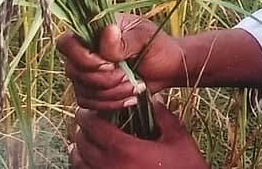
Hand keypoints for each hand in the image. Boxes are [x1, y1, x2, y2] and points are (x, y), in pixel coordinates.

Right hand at [57, 14, 186, 110]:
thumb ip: (123, 40)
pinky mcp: (94, 90)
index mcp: (95, 30)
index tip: (108, 64)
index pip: (67, 42)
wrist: (168, 67)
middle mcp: (86, 50)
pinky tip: (130, 98)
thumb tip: (107, 32)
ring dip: (110, 93)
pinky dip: (110, 104)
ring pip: (81, 90)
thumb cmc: (158, 46)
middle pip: (72, 70)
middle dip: (102, 79)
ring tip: (134, 86)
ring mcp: (88, 71)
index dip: (82, 57)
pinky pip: (89, 104)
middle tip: (127, 76)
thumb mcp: (144, 38)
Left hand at [69, 99, 209, 168]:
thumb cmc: (184, 167)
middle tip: (88, 120)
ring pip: (78, 163)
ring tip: (86, 139)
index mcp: (125, 150)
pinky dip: (82, 165)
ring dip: (78, 148)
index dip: (87, 115)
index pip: (94, 127)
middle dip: (82, 129)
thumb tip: (153, 99)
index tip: (89, 109)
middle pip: (81, 144)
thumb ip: (164, 116)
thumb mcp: (178, 139)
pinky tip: (89, 160)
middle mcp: (109, 167)